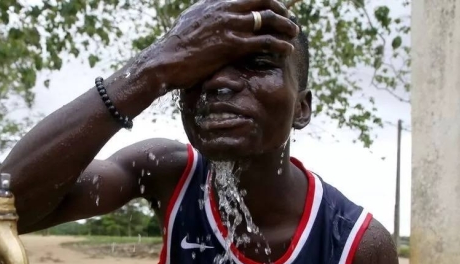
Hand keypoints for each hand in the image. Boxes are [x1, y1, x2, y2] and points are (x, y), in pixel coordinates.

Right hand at [148, 0, 298, 90]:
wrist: (165, 61)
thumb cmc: (176, 46)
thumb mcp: (190, 21)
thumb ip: (206, 13)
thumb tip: (210, 12)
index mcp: (216, 2)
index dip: (266, 0)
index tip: (274, 8)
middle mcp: (225, 8)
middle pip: (264, 0)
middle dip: (280, 9)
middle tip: (289, 19)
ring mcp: (230, 25)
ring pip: (268, 19)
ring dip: (285, 26)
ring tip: (293, 33)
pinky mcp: (232, 45)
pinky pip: (264, 41)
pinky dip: (279, 44)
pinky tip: (286, 49)